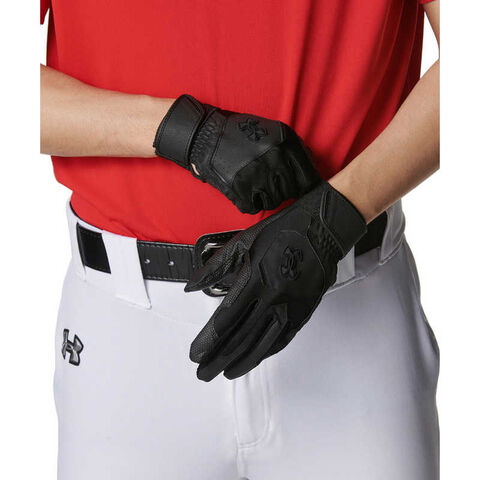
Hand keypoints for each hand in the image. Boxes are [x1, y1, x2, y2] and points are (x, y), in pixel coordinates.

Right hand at [153, 95, 318, 213]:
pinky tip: (242, 188)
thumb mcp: (274, 131)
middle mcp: (275, 160)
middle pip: (290, 193)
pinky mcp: (240, 189)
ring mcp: (257, 175)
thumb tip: (310, 169)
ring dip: (264, 197)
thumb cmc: (241, 133)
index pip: (308, 179)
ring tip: (253, 182)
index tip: (299, 191)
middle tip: (267, 181)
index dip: (305, 188)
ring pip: (273, 202)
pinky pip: (253, 208)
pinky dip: (248, 202)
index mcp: (286, 144)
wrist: (206, 134)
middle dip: (281, 190)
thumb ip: (295, 150)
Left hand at [185, 181, 366, 380]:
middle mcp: (271, 297)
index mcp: (254, 279)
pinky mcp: (303, 311)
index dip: (209, 340)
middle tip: (203, 372)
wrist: (323, 230)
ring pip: (262, 344)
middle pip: (240, 337)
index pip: (225, 319)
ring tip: (225, 373)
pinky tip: (254, 359)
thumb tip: (191, 286)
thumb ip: (215, 267)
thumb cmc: (284, 232)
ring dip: (241, 362)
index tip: (196, 353)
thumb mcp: (244, 242)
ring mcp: (289, 307)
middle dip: (218, 359)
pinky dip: (266, 352)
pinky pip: (282, 339)